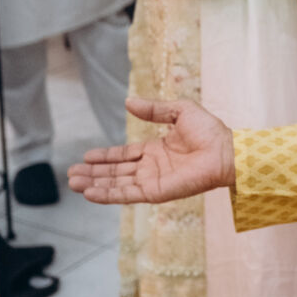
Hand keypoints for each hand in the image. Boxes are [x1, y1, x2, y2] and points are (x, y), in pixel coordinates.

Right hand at [68, 96, 235, 202]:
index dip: (104, 157)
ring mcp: (152, 181)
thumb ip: (154, 109)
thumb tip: (129, 101)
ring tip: (74, 183)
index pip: (123, 155)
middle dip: (93, 173)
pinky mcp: (156, 192)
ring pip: (117, 184)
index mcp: (155, 150)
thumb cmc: (209, 131)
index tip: (85, 156)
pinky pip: (127, 194)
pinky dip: (108, 194)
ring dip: (95, 184)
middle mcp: (151, 167)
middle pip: (116, 172)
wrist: (225, 150)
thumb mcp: (179, 111)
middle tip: (71, 174)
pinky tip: (91, 193)